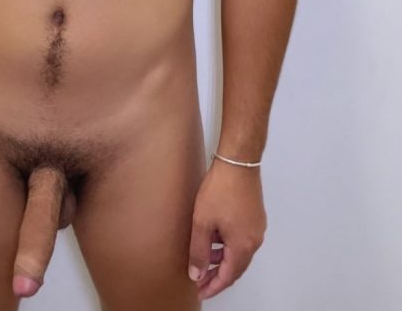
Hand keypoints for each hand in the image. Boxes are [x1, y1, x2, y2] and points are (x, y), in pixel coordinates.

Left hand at [187, 159, 266, 299]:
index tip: (200, 292)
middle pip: (236, 267)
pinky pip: (242, 239)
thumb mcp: (202, 221)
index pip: (228, 277)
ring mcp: (257, 227)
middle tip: (201, 281)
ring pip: (239, 253)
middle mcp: (255, 240)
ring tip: (204, 260)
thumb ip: (199, 251)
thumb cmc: (221, 188)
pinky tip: (215, 239)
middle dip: (218, 276)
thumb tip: (196, 274)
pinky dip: (229, 246)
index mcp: (243, 246)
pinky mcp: (255, 216)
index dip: (213, 286)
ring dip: (223, 260)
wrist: (238, 161)